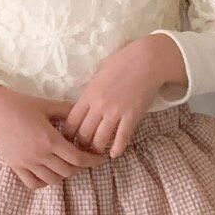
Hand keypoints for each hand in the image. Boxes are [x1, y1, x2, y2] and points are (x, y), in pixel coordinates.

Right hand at [0, 86, 109, 189]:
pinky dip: (44, 181)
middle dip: (79, 166)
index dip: (92, 161)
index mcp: (50, 139)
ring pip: (52, 180)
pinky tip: (48, 171)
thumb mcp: (47, 105)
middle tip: (82, 158)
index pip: (78, 158)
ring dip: (63, 174)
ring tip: (65, 164)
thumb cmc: (21, 104)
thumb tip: (87, 113)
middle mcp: (39, 155)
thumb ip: (67, 111)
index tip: (100, 159)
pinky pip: (33, 183)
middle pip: (68, 171)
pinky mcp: (15, 166)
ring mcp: (26, 163)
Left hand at [61, 35, 186, 158]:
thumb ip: (89, 93)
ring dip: (97, 150)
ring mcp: (115, 112)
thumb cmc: (122, 62)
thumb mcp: (98, 76)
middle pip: (83, 134)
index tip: (68, 141)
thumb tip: (82, 105)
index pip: (71, 122)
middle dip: (80, 146)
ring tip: (97, 154)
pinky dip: (117, 149)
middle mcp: (99, 105)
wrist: (147, 60)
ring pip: (100, 140)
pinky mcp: (132, 116)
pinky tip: (114, 154)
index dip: (67, 135)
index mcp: (88, 95)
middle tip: (81, 152)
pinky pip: (121, 138)